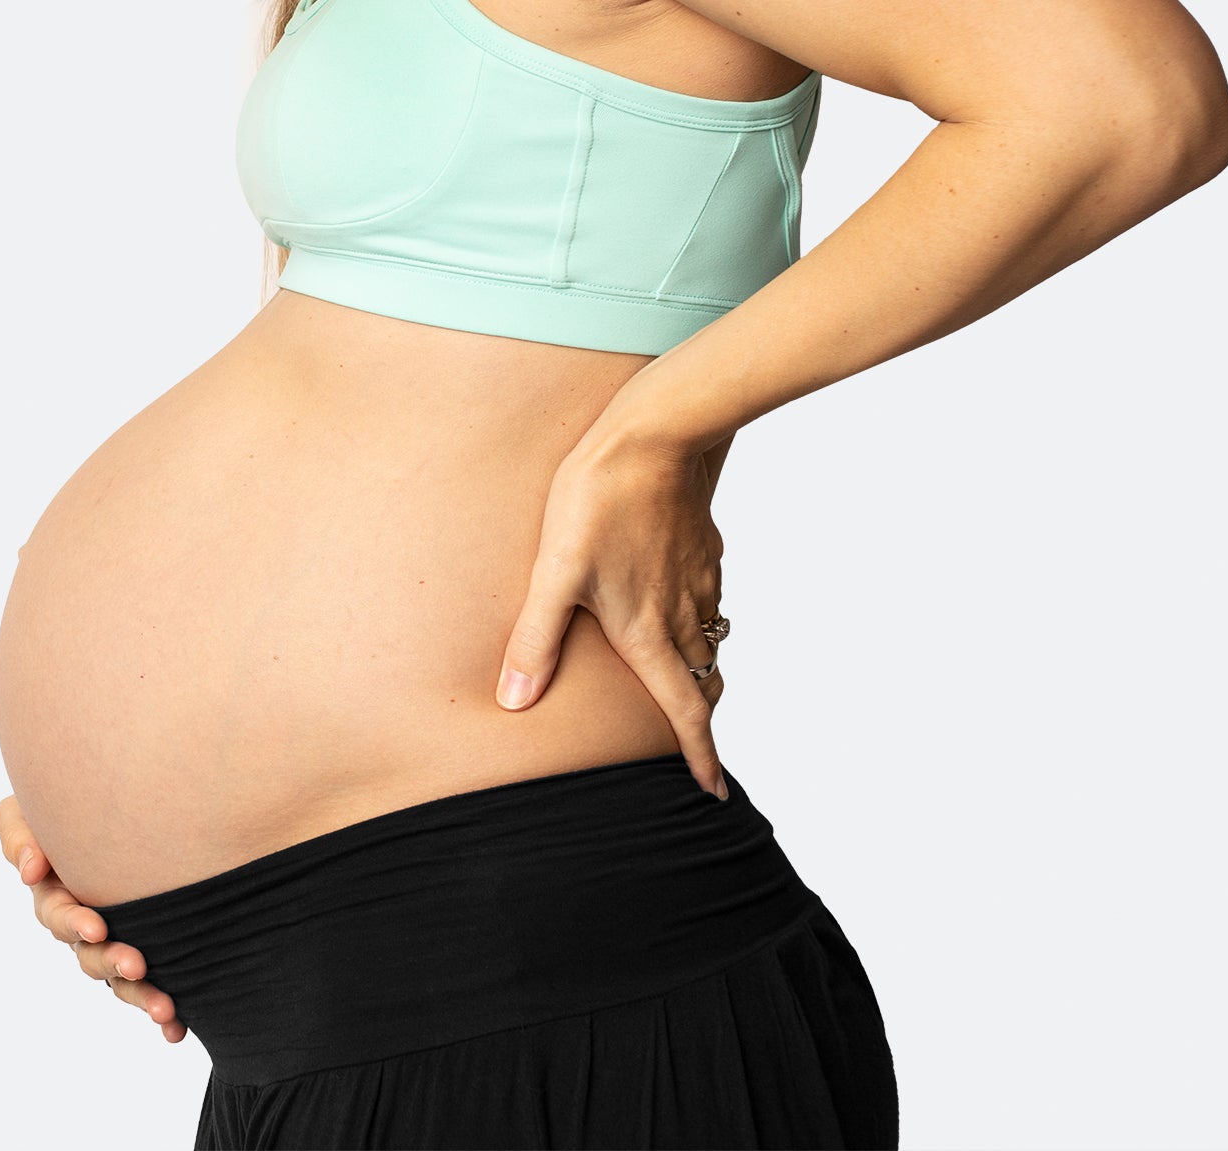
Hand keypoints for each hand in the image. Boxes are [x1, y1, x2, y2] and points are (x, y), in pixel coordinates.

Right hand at [0, 794, 185, 1042]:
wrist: (117, 799)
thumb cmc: (63, 802)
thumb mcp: (25, 811)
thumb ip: (17, 833)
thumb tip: (31, 869)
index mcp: (56, 893)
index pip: (59, 914)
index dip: (74, 923)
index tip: (95, 927)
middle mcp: (83, 923)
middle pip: (91, 954)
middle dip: (111, 962)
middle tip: (136, 965)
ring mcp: (113, 939)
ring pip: (120, 977)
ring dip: (139, 995)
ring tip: (164, 1005)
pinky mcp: (144, 949)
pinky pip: (149, 985)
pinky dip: (160, 1011)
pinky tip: (176, 1029)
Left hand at [494, 414, 734, 799]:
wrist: (655, 435)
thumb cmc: (598, 501)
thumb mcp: (554, 572)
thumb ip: (535, 639)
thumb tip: (515, 702)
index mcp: (649, 631)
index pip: (684, 711)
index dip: (700, 756)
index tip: (712, 792)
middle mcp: (684, 612)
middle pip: (703, 681)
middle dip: (700, 714)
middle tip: (693, 738)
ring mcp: (700, 578)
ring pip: (710, 639)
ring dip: (701, 667)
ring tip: (682, 678)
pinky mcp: (704, 546)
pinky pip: (710, 598)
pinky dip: (701, 619)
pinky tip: (677, 604)